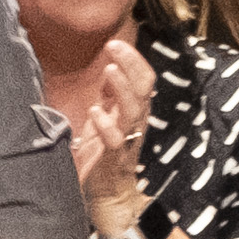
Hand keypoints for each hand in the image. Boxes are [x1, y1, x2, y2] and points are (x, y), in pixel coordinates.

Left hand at [63, 37, 154, 208]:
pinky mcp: (114, 158)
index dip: (133, 61)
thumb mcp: (105, 118)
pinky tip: (95, 112)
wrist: (106, 196)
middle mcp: (135, 124)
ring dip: (122, 88)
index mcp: (134, 112)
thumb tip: (112, 67)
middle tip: (114, 46)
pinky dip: (105, 124)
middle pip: (143, 90)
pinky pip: (115, 140)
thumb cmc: (104, 154)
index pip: (142, 81)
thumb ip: (110, 96)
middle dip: (131, 65)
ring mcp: (126, 141)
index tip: (115, 43)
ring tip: (109, 70)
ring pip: (133, 111)